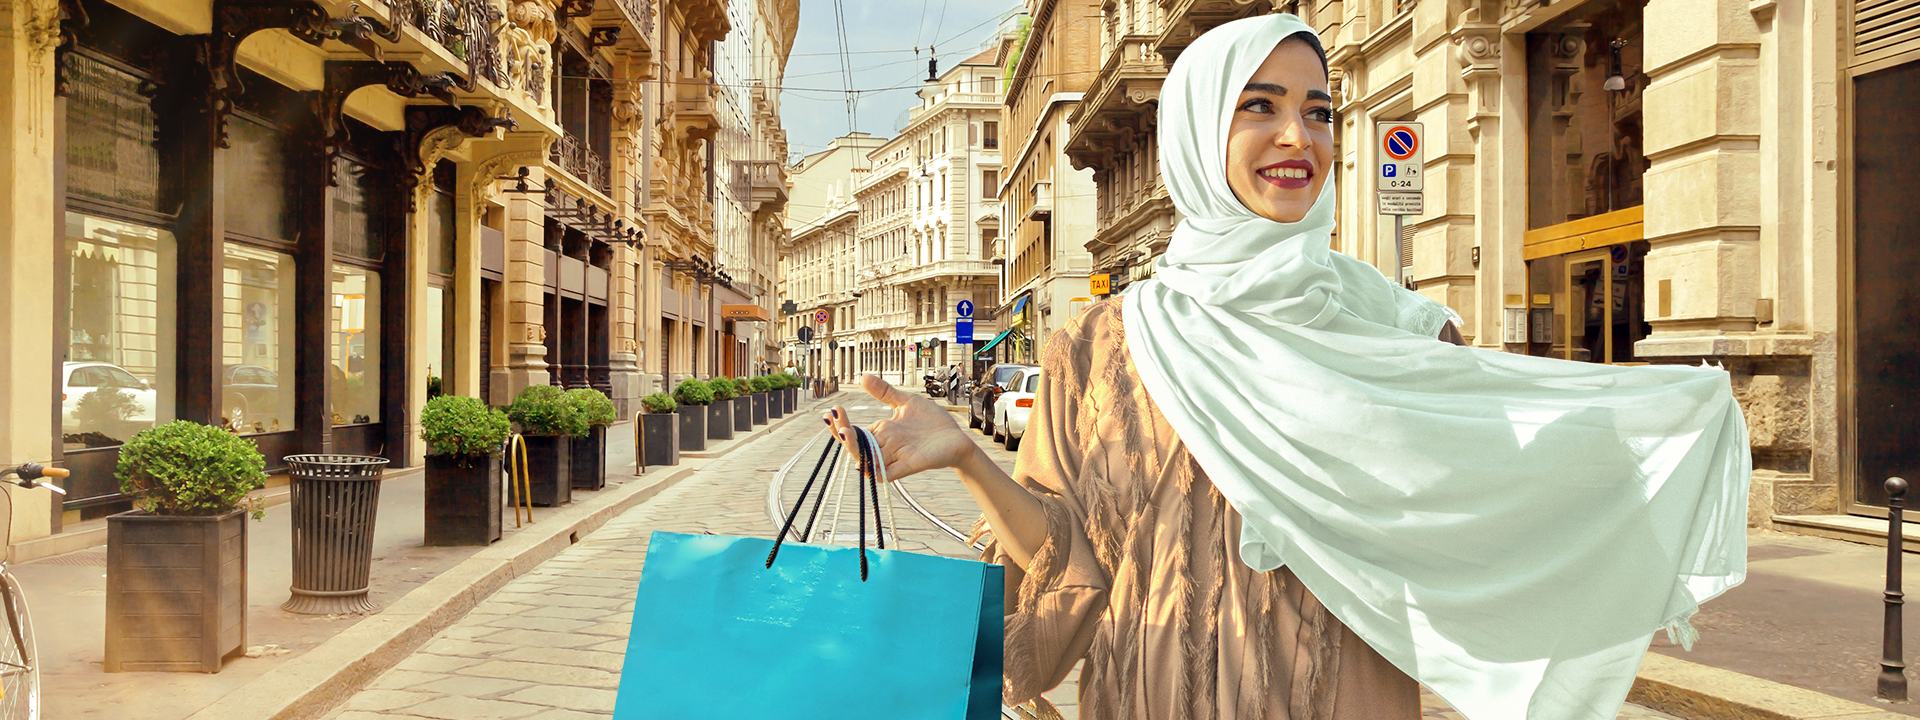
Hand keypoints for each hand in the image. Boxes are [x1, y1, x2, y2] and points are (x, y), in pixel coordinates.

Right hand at [824, 375, 979, 482]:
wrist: (956, 437)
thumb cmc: (933, 422)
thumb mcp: (906, 402)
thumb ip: (885, 392)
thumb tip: (863, 377)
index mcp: (882, 432)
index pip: (854, 431)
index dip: (840, 423)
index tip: (832, 411)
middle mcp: (884, 445)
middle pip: (855, 446)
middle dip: (841, 433)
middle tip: (835, 417)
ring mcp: (894, 457)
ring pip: (865, 459)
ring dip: (853, 447)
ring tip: (845, 431)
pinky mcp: (907, 466)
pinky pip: (885, 473)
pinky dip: (874, 468)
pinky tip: (864, 458)